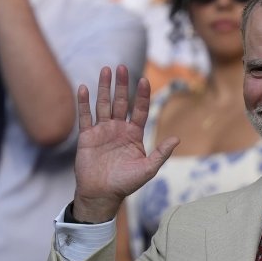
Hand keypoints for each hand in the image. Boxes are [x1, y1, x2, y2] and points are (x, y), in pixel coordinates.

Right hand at [73, 65, 178, 221]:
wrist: (102, 194)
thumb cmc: (126, 183)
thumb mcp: (148, 169)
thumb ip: (161, 153)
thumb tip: (177, 138)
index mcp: (134, 135)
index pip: (139, 110)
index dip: (142, 95)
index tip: (144, 80)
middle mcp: (118, 129)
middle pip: (121, 102)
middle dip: (122, 85)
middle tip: (121, 66)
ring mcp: (102, 131)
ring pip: (103, 104)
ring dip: (104, 87)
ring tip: (105, 69)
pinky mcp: (87, 136)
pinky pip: (85, 116)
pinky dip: (84, 102)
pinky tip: (84, 87)